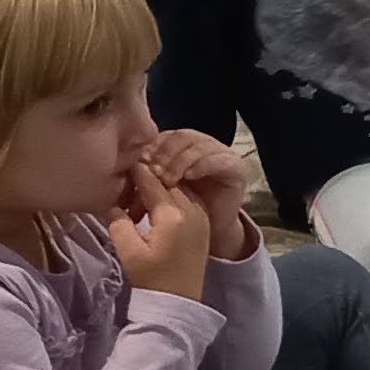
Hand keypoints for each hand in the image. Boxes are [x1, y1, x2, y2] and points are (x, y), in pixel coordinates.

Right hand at [108, 166, 212, 301]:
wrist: (179, 302)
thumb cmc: (152, 279)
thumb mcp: (128, 252)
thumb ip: (118, 222)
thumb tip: (112, 202)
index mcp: (173, 215)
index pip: (152, 181)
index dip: (136, 172)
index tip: (122, 166)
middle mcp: (192, 209)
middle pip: (168, 181)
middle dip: (147, 181)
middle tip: (127, 189)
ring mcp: (202, 216)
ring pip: (179, 189)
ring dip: (160, 190)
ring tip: (139, 203)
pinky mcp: (204, 224)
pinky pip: (188, 199)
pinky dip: (172, 198)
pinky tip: (156, 210)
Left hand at [137, 124, 254, 255]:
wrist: (210, 234)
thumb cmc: (183, 213)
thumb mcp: (161, 191)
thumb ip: (150, 176)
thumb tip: (133, 167)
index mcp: (184, 147)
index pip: (167, 136)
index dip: (153, 147)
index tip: (140, 164)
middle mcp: (204, 146)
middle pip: (183, 136)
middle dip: (165, 153)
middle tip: (154, 172)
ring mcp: (222, 155)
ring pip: (199, 145)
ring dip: (181, 160)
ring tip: (169, 179)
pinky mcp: (237, 167)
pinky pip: (219, 159)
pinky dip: (202, 165)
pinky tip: (189, 177)